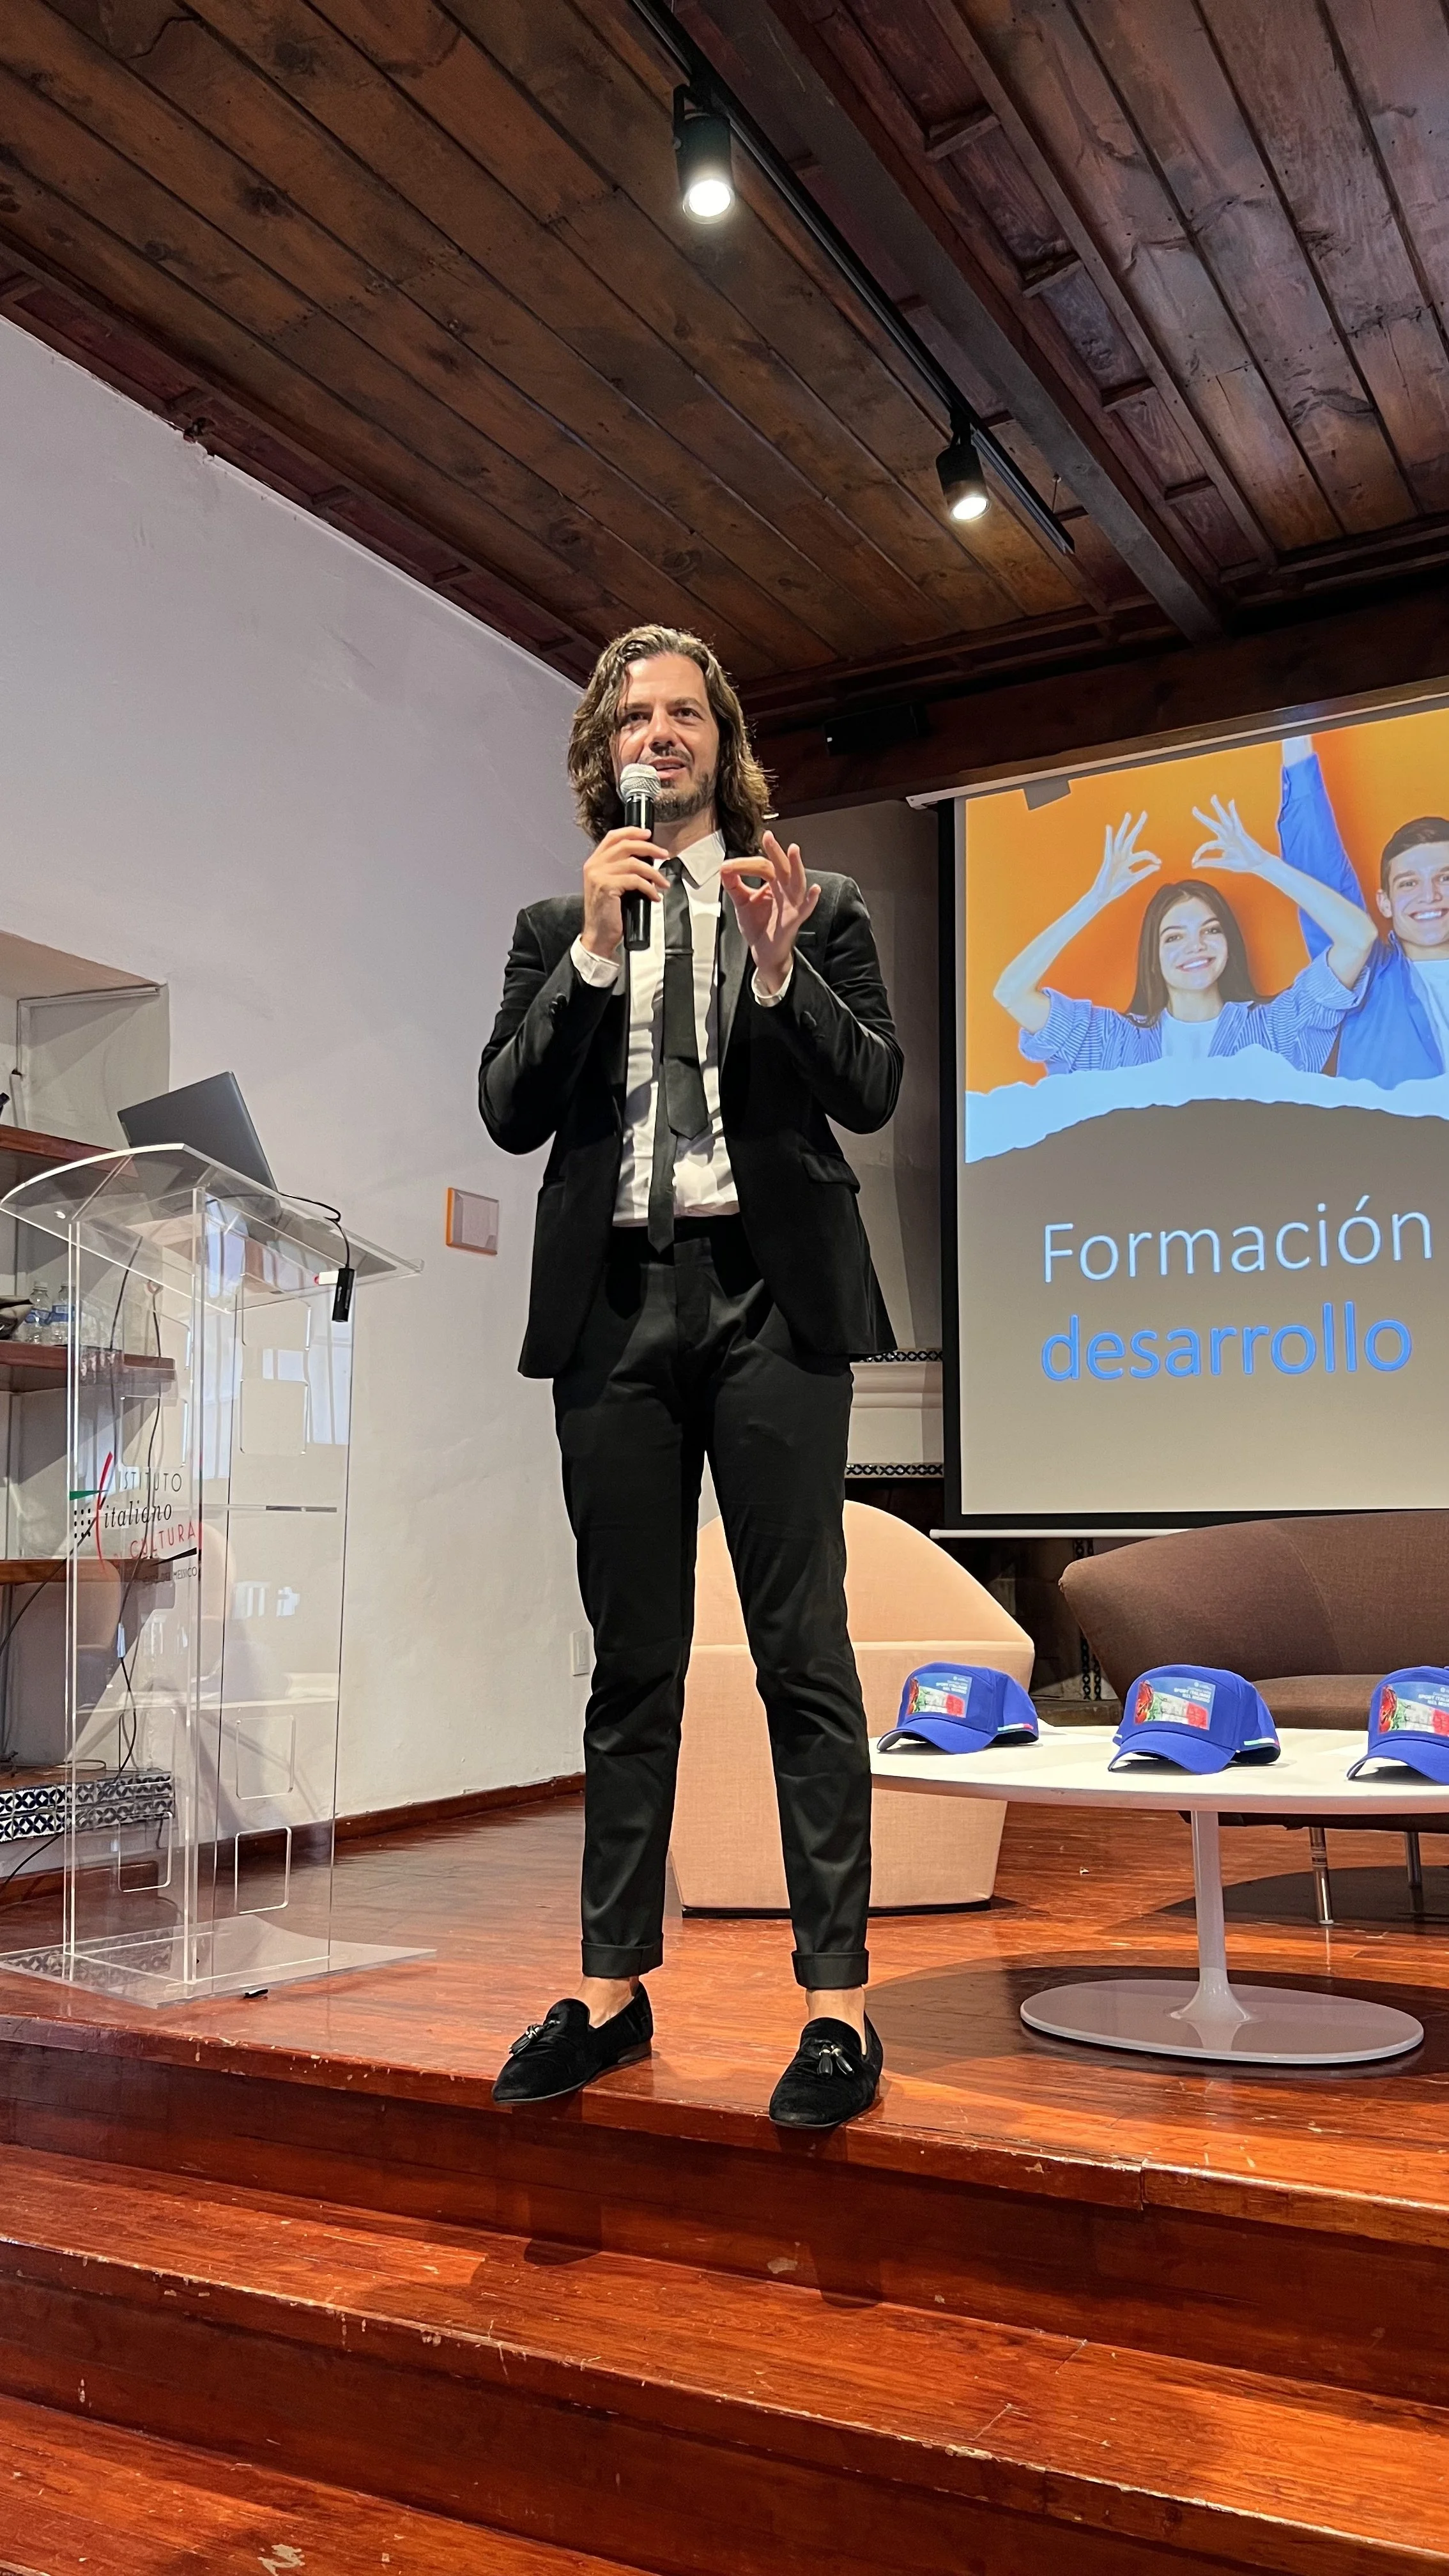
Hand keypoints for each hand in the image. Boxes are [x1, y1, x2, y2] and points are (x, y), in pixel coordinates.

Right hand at [581, 826, 668, 957]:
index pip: (612, 837)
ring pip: (634, 863)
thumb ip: (620, 869)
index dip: (632, 832)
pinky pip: (635, 880)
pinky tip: (654, 896)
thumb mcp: (611, 886)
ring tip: (663, 882)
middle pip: (626, 845)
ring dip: (653, 872)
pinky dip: (649, 887)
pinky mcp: (607, 887)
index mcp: (594, 862)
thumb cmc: (607, 914)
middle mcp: (594, 865)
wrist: (598, 936)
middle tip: (664, 855)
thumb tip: (646, 860)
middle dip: (649, 848)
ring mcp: (599, 875)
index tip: (648, 834)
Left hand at [722, 831, 820, 991]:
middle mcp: (785, 890)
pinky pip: (804, 909)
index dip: (745, 865)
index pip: (763, 866)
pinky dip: (810, 900)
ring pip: (796, 882)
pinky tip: (814, 889)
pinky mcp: (793, 920)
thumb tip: (724, 868)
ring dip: (796, 866)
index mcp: (773, 883)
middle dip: (775, 851)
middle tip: (768, 837)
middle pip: (781, 867)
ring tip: (793, 851)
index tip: (728, 867)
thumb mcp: (742, 902)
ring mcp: (791, 904)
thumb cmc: (759, 927)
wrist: (763, 952)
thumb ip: (734, 885)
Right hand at [1089, 812, 1159, 907]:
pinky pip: (1109, 847)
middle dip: (1138, 826)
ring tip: (1129, 815)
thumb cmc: (1116, 888)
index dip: (1152, 857)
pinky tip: (1109, 828)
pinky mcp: (1108, 861)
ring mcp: (1115, 857)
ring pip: (1121, 839)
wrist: (1104, 895)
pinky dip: (1109, 838)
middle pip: (1131, 837)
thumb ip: (1144, 872)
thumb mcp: (1134, 879)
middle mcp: (1122, 855)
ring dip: (1125, 827)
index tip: (1159, 863)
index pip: (1143, 854)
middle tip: (1145, 813)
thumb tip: (1157, 866)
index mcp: (1128, 860)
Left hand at [1191, 796, 1275, 877]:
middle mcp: (1226, 836)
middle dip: (1203, 817)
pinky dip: (1233, 812)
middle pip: (1212, 825)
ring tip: (1213, 798)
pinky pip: (1236, 821)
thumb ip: (1209, 862)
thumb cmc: (1242, 863)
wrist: (1257, 864)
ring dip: (1218, 808)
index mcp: (1222, 844)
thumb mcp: (1222, 863)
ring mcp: (1233, 834)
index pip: (1207, 845)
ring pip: (1224, 819)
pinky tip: (1231, 803)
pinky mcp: (1241, 833)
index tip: (1193, 862)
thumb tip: (1194, 865)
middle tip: (1193, 809)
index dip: (1199, 853)